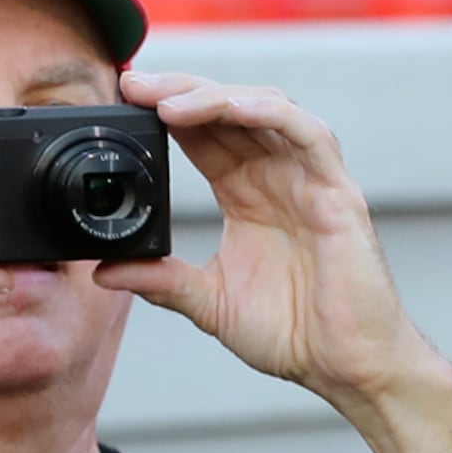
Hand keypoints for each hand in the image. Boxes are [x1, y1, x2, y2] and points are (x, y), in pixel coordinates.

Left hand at [95, 71, 441, 414]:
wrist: (346, 367)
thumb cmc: (294, 334)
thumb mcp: (210, 302)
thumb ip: (162, 281)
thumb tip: (104, 271)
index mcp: (247, 195)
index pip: (204, 135)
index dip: (165, 111)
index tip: (124, 99)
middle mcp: (277, 177)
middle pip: (228, 110)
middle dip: (180, 90)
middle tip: (135, 85)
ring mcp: (309, 180)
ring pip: (265, 109)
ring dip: (216, 97)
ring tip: (170, 101)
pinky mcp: (338, 193)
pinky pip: (308, 136)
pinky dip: (271, 114)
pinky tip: (234, 108)